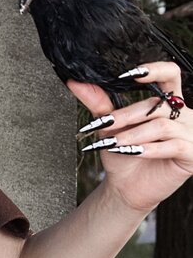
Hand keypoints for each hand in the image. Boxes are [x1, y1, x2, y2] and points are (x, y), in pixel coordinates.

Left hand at [67, 60, 192, 212]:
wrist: (125, 188)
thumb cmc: (123, 157)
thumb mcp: (109, 128)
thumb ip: (98, 104)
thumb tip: (77, 84)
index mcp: (167, 103)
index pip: (170, 74)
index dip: (155, 70)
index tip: (130, 74)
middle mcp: (182, 115)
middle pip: (158, 104)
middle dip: (127, 115)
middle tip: (106, 125)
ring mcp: (189, 133)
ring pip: (162, 125)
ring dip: (134, 134)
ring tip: (114, 144)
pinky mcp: (191, 153)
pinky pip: (174, 146)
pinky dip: (150, 149)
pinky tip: (134, 152)